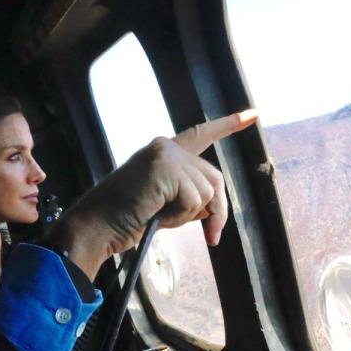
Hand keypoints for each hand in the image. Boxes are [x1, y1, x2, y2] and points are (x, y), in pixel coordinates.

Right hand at [50, 110, 257, 278]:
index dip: (228, 126)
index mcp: (164, 152)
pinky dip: (181, 217)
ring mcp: (166, 154)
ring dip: (192, 215)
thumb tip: (217, 209)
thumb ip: (191, 196)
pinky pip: (195, 200)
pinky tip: (157, 214)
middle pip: (214, 178)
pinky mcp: (166, 167)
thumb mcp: (166, 204)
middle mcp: (166, 147)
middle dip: (217, 211)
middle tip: (211, 237)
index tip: (253, 114)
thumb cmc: (127, 220)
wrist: (98, 226)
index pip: (201, 135)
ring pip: (207, 191)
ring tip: (161, 217)